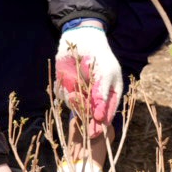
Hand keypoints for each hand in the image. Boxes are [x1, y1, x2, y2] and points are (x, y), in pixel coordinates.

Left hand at [56, 21, 122, 136]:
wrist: (82, 38)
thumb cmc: (100, 56)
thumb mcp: (105, 76)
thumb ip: (102, 97)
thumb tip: (100, 119)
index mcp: (110, 96)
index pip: (105, 116)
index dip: (99, 126)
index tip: (93, 134)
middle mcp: (94, 97)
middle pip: (88, 115)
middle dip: (82, 111)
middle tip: (77, 101)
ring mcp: (80, 93)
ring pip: (73, 106)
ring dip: (71, 98)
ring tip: (72, 84)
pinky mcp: (66, 86)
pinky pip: (62, 95)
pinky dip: (62, 88)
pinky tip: (65, 76)